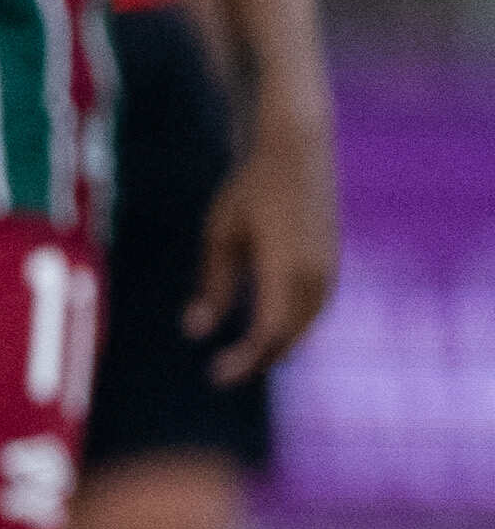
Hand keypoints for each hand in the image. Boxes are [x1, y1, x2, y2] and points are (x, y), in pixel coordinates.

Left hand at [197, 98, 340, 380]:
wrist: (297, 151)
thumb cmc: (250, 190)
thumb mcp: (221, 235)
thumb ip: (214, 285)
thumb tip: (195, 332)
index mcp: (287, 269)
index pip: (270, 332)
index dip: (246, 360)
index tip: (217, 377)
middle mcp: (317, 275)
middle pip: (290, 336)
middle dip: (258, 359)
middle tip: (222, 375)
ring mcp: (330, 270)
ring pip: (305, 325)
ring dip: (277, 345)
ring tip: (243, 359)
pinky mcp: (333, 263)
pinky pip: (313, 309)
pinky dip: (292, 326)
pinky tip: (269, 332)